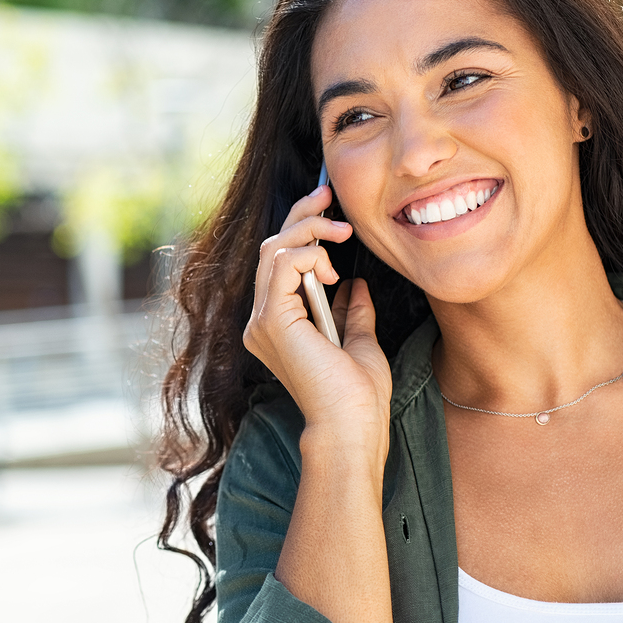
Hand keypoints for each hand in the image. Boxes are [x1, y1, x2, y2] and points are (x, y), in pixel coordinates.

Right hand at [242, 184, 392, 467]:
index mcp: (279, 325)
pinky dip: (308, 255)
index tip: (332, 209)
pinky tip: (331, 269)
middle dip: (302, 216)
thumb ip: (352, 311)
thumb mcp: (360, 340)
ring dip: (310, 232)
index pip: (280, 263)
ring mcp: (263, 321)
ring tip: (341, 236)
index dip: (303, 230)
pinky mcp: (272, 321)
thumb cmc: (358, 396)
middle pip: (271, 249)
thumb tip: (356, 284)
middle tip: (329, 195)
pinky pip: (282, 265)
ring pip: (274, 250)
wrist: (352, 427)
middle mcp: (263, 321)